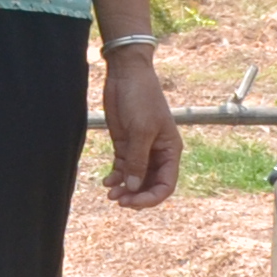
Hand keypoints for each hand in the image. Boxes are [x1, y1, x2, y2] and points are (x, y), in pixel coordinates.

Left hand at [102, 48, 175, 207]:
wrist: (127, 74)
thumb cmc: (141, 98)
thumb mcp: (141, 130)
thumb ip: (138, 160)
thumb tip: (133, 188)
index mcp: (170, 151)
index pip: (166, 184)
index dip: (151, 197)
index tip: (132, 202)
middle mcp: (158, 153)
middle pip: (149, 185)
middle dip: (135, 195)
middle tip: (117, 199)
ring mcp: (140, 149)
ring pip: (135, 179)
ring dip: (124, 188)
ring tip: (110, 193)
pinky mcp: (125, 144)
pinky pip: (123, 168)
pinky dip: (116, 177)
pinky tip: (106, 181)